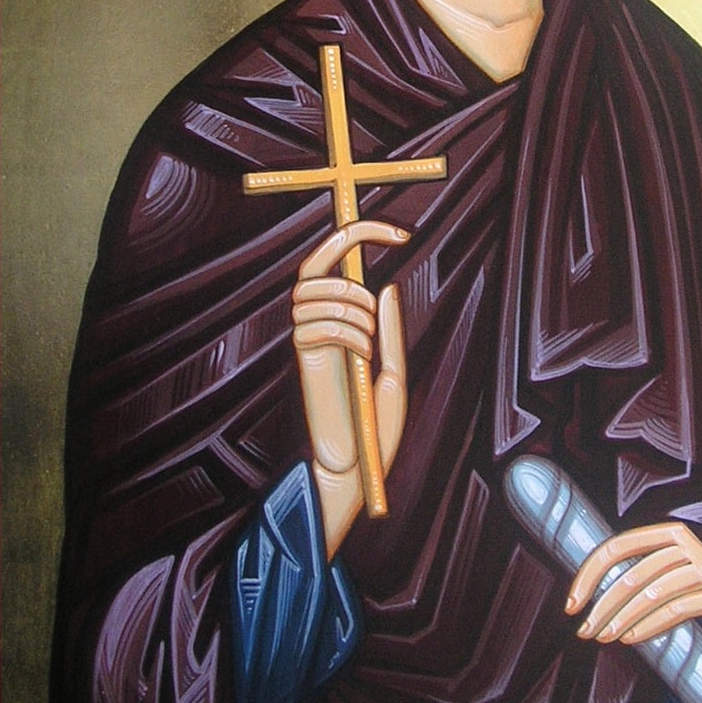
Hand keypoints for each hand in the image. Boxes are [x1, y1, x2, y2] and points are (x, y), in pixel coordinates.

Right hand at [292, 219, 408, 557]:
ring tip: (367, 347)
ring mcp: (308, 341)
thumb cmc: (374, 430)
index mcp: (338, 324)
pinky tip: (358, 359)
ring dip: (354, 310)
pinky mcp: (303, 359)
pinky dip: (349, 333)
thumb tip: (386, 285)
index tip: (399, 232)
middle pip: (314, 265)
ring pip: (317, 291)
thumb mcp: (393, 372)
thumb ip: (388, 331)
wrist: (357, 470)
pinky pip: (318, 322)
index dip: (359, 235)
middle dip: (350, 272)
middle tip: (374, 310)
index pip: (334, 262)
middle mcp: (317, 327)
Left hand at [565, 523, 701, 645]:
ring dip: (621, 620)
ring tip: (605, 638)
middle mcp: (686, 542)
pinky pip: (676, 609)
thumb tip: (593, 596)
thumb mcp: (674, 556)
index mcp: (667, 528)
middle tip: (585, 632)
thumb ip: (642, 565)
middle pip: (631, 576)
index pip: (615, 548)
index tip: (572, 605)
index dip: (589, 576)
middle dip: (602, 608)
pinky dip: (650, 625)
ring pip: (651, 594)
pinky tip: (632, 638)